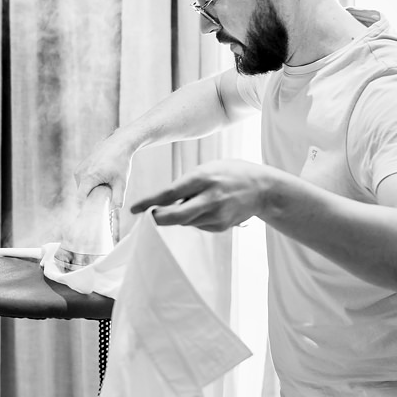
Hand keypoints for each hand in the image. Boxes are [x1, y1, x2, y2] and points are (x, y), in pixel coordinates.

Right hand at [73, 130, 134, 204]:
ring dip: (91, 190)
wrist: (118, 144)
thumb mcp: (122, 183)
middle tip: (105, 194)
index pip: (80, 198)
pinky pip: (83, 181)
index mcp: (89, 177)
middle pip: (82, 194)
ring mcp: (78, 169)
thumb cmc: (120, 163)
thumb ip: (118, 199)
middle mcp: (80, 173)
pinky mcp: (79, 167)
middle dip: (92, 197)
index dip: (84, 207)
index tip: (89, 214)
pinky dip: (90, 184)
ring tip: (105, 183)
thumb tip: (112, 210)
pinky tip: (101, 178)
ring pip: (82, 188)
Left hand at [128, 159, 274, 232]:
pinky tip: (206, 207)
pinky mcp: (220, 227)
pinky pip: (196, 225)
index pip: (169, 193)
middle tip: (148, 216)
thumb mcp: (207, 169)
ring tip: (193, 200)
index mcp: (203, 178)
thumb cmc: (228, 174)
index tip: (134, 209)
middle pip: (175, 217)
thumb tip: (161, 204)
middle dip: (158, 219)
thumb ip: (185, 185)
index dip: (149, 203)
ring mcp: (216, 215)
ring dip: (178, 215)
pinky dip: (194, 218)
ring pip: (184, 221)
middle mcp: (210, 199)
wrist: (262, 188)